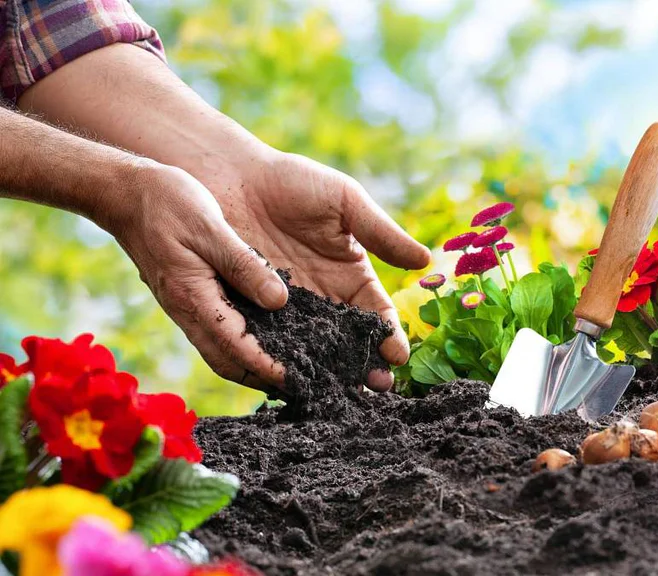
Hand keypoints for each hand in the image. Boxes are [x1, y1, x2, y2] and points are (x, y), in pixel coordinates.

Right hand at [99, 161, 290, 390]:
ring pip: (222, 353)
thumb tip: (278, 301)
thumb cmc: (167, 203)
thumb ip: (244, 264)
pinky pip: (218, 333)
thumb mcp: (210, 228)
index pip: (236, 347)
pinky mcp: (189, 298)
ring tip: (289, 373)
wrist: (125, 193)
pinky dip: (242, 346)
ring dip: (252, 368)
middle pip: (229, 363)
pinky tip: (268, 339)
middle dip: (262, 380)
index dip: (268, 367)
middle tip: (301, 388)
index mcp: (193, 297)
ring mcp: (186, 307)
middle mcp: (188, 311)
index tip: (297, 381)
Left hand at [200, 149, 430, 391]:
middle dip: (364, 365)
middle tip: (377, 388)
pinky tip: (291, 379)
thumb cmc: (292, 182)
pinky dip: (281, 362)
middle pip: (348, 342)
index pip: (376, 314)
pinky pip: (269, 343)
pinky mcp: (251, 312)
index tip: (398, 355)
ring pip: (312, 349)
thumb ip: (382, 233)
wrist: (231, 176)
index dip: (389, 335)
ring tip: (339, 392)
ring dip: (327, 372)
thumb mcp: (345, 202)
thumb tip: (426, 260)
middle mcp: (322, 299)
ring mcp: (287, 309)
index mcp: (351, 276)